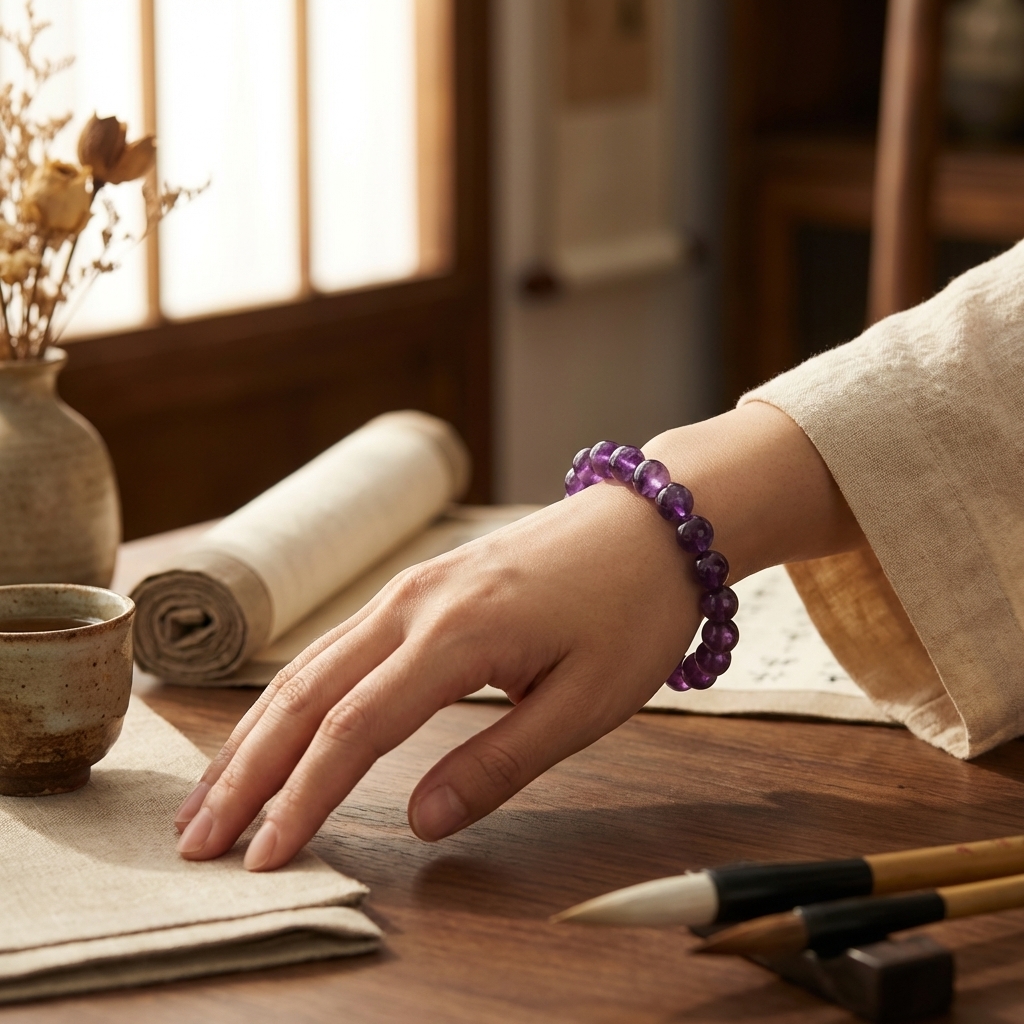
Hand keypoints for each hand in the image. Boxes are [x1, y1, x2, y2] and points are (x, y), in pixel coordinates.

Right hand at [174, 402, 863, 869]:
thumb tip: (420, 819)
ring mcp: (410, 588)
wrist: (654, 523)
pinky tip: (276, 727)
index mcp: (456, 634)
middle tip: (197, 839)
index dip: (301, 799)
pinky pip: (338, 646)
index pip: (353, 730)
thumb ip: (499, 762)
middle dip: (245, 771)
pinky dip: (295, 696)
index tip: (262, 857)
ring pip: (309, 666)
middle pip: (304, 694)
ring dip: (257, 733)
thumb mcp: (586, 701)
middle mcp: (413, 603)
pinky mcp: (418, 586)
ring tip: (214, 794)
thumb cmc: (632, 608)